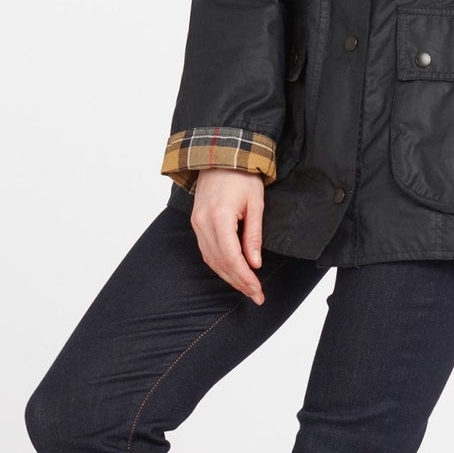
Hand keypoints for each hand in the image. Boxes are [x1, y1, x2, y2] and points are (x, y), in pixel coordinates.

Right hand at [190, 169, 266, 303]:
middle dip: (238, 282)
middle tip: (256, 295)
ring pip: (211, 260)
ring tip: (247, 288)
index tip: (257, 290)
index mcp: (219, 217)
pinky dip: (219, 265)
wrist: (221, 157)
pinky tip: (232, 272)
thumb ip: (254, 235)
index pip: (231, 257)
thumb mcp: (256, 204)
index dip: (244, 277)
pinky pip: (206, 251)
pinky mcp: (196, 223)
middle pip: (220, 262)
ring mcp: (197, 224)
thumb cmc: (242, 177)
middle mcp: (203, 223)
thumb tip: (255, 263)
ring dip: (228, 276)